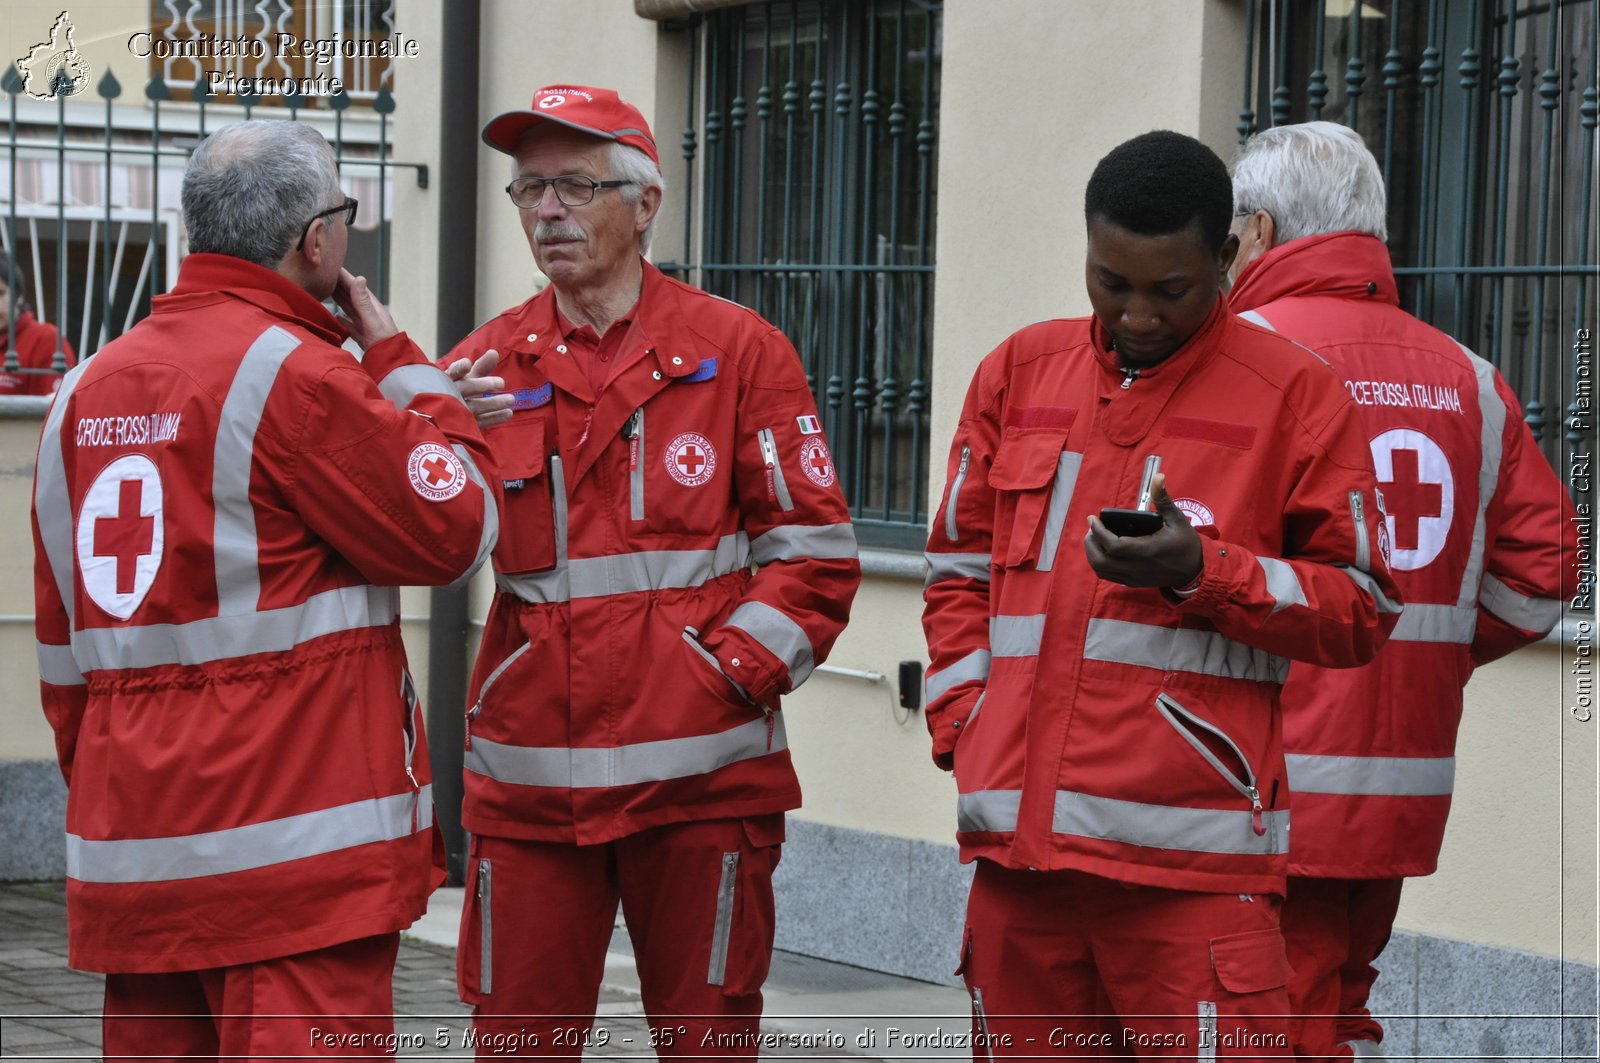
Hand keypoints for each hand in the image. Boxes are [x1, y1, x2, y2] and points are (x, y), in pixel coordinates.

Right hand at [332, 269, 397, 348]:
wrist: (393, 366)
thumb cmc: (386, 345)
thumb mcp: (372, 321)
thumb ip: (363, 302)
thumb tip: (359, 278)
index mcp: (373, 309)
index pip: (356, 288)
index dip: (344, 277)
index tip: (332, 266)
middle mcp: (370, 316)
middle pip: (352, 297)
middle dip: (339, 286)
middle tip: (325, 275)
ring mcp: (367, 327)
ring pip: (350, 310)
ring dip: (340, 300)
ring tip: (328, 292)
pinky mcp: (364, 339)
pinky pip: (351, 326)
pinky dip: (342, 320)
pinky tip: (336, 317)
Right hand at [445, 349, 514, 427]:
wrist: (446, 415)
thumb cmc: (460, 389)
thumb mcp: (470, 377)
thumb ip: (482, 366)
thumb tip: (494, 352)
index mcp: (449, 379)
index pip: (453, 372)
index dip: (459, 368)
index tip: (468, 364)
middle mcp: (450, 394)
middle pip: (464, 389)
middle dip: (482, 385)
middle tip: (502, 383)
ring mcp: (456, 412)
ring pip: (473, 407)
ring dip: (493, 403)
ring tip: (511, 399)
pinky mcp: (464, 426)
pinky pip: (480, 422)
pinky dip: (494, 418)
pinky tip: (508, 413)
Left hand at [1083, 473, 1203, 587]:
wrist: (1195, 570)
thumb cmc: (1186, 543)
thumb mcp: (1177, 519)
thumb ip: (1163, 499)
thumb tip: (1158, 476)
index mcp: (1147, 550)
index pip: (1114, 545)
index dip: (1099, 532)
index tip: (1093, 519)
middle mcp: (1137, 567)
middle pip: (1101, 561)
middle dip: (1091, 543)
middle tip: (1092, 528)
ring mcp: (1133, 577)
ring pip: (1101, 570)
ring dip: (1092, 554)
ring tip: (1095, 537)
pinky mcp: (1132, 582)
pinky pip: (1108, 575)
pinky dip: (1099, 563)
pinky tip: (1102, 550)